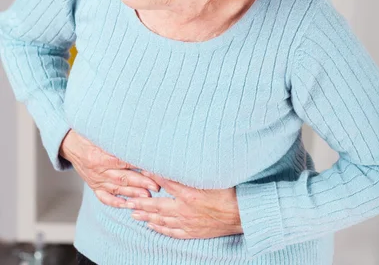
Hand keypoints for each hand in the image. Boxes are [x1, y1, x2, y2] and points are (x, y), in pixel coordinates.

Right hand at [59, 130, 160, 207]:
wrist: (68, 143)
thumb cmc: (85, 134)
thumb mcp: (99, 132)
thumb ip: (115, 137)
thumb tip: (135, 136)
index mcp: (99, 156)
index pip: (122, 162)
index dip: (137, 165)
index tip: (152, 167)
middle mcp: (97, 170)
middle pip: (122, 178)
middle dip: (140, 183)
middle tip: (155, 186)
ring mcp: (95, 179)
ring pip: (116, 189)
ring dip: (132, 193)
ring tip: (147, 196)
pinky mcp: (93, 185)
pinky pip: (104, 197)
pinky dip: (115, 202)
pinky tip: (126, 204)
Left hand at [127, 170, 243, 239]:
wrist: (242, 215)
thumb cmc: (230, 192)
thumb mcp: (212, 176)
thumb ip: (195, 168)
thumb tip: (182, 157)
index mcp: (189, 194)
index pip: (164, 182)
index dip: (150, 176)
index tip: (139, 171)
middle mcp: (184, 210)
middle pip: (156, 206)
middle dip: (140, 202)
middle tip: (127, 200)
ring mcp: (187, 223)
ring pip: (161, 220)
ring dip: (146, 216)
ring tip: (134, 213)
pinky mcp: (193, 231)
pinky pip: (172, 231)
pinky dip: (160, 229)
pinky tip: (152, 226)